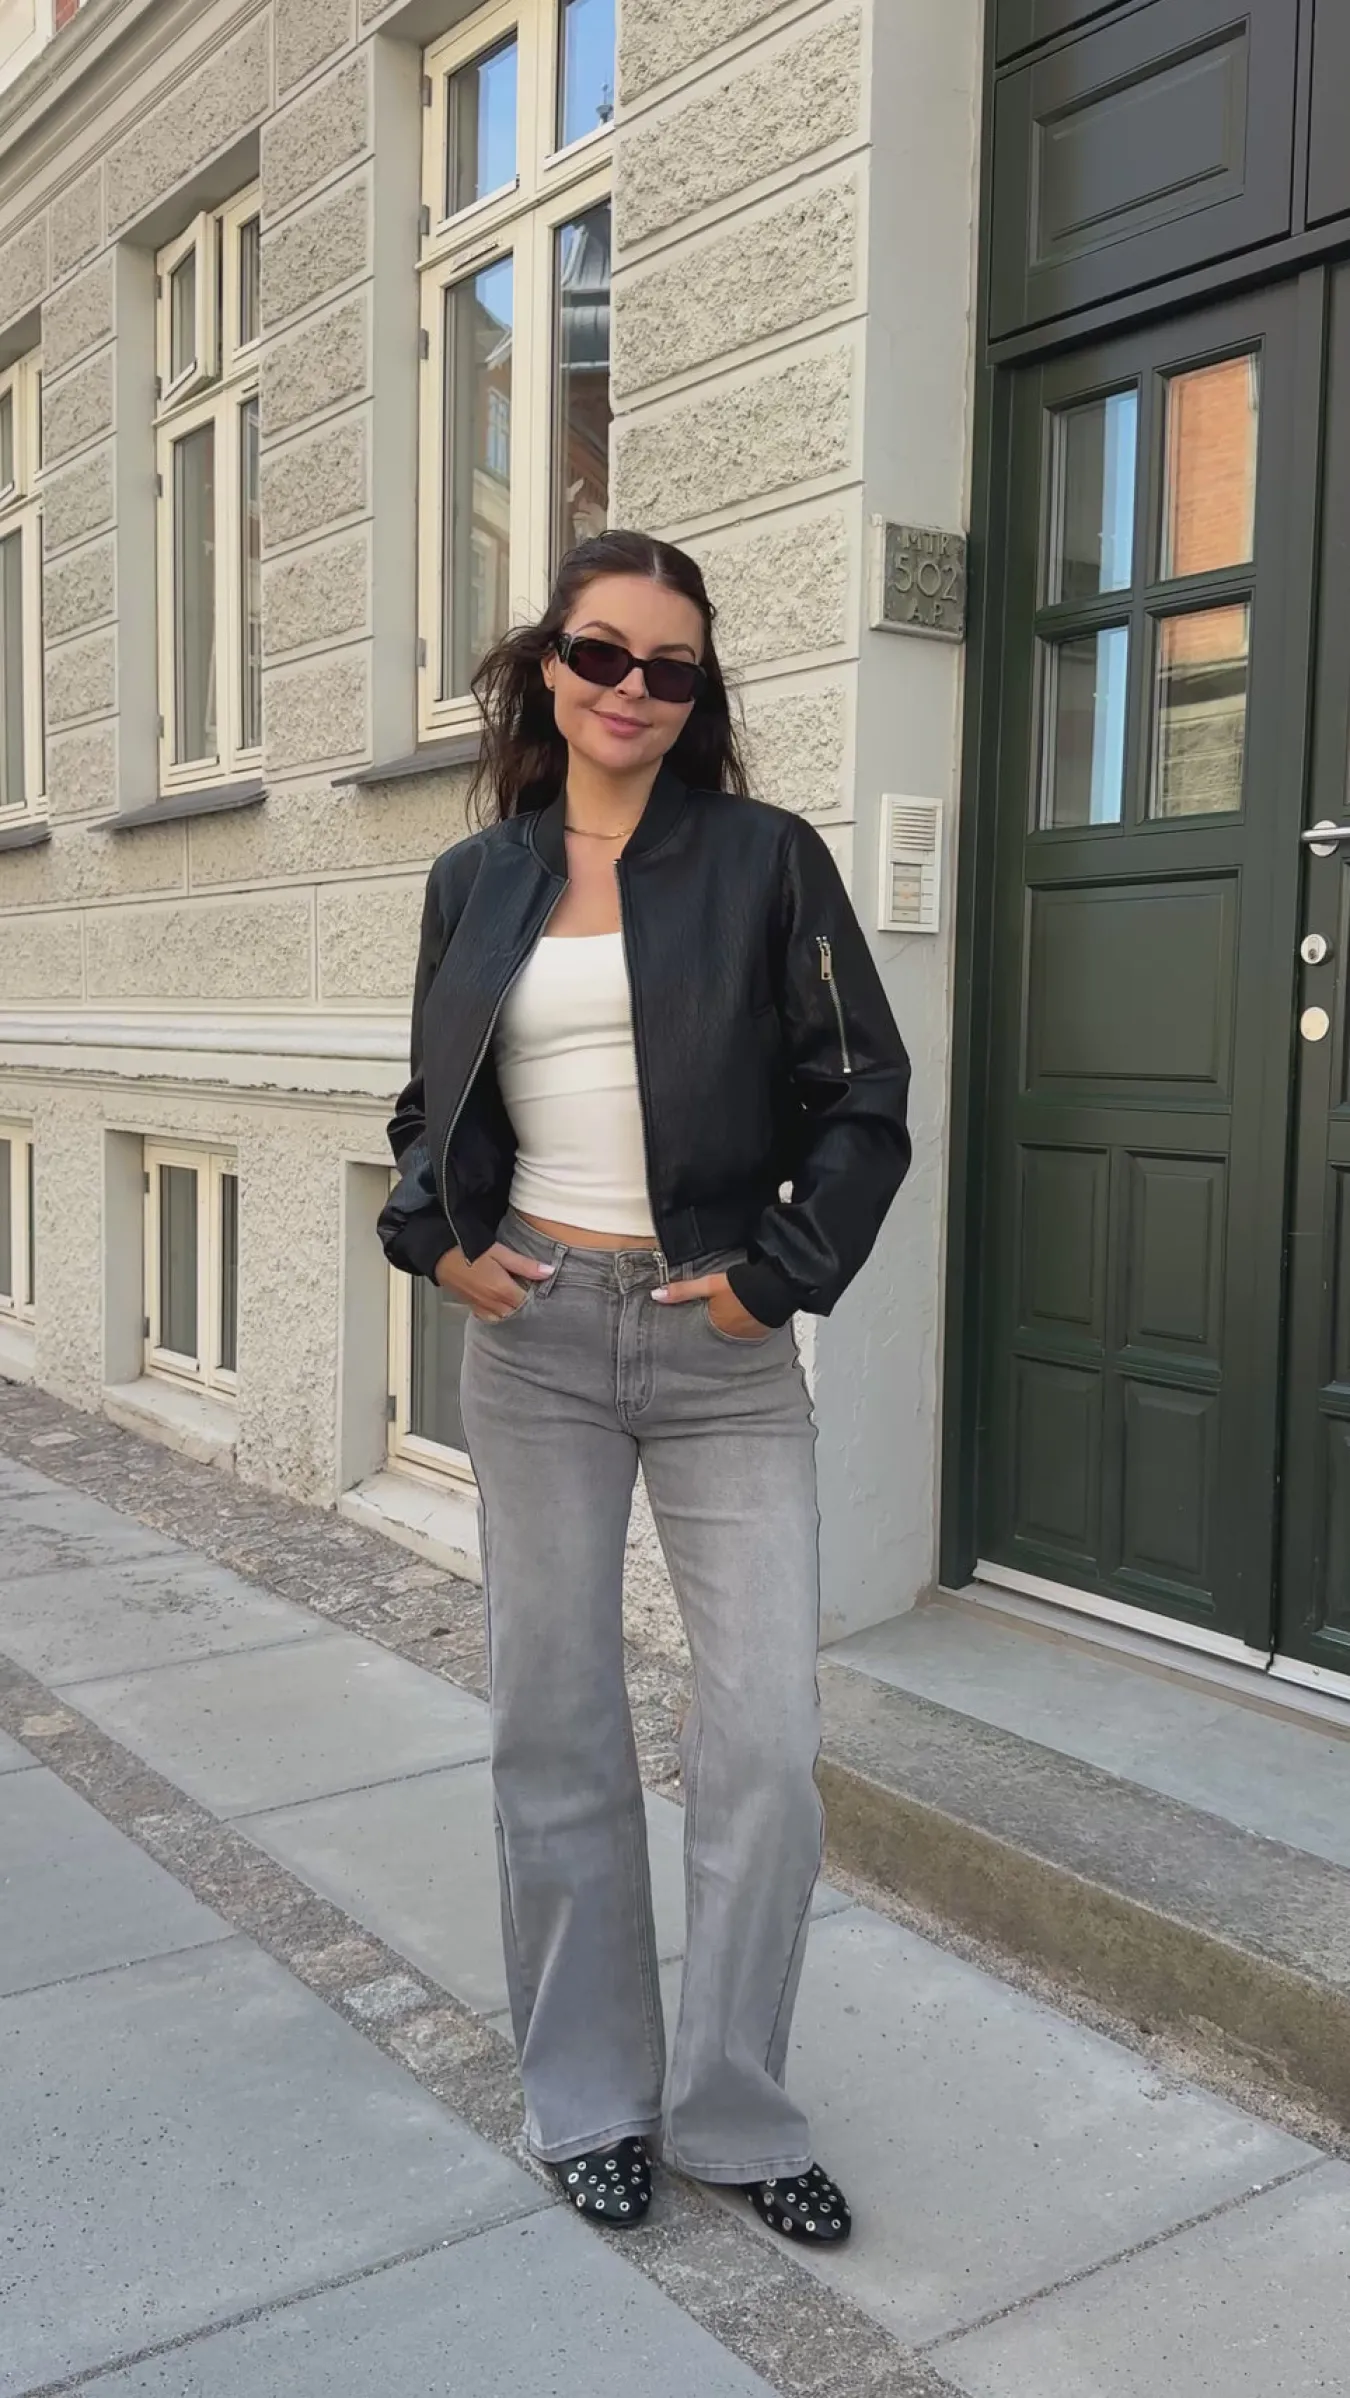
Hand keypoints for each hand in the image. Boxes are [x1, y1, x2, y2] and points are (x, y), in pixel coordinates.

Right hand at [434, 1241, 552, 1321]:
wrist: (440, 1255)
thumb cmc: (470, 1250)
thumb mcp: (501, 1253)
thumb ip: (525, 1265)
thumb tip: (549, 1272)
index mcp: (501, 1289)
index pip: (527, 1302)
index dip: (535, 1295)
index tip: (539, 1286)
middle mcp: (492, 1303)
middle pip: (517, 1311)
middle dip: (524, 1304)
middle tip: (528, 1290)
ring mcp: (481, 1307)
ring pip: (504, 1317)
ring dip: (511, 1310)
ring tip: (515, 1296)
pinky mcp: (472, 1307)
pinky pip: (490, 1318)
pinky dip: (498, 1314)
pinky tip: (500, 1302)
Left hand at [653, 1269, 768, 1340]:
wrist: (776, 1286)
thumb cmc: (742, 1286)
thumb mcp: (708, 1285)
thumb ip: (683, 1291)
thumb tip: (656, 1296)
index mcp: (715, 1326)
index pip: (698, 1332)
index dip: (696, 1327)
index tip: (693, 1325)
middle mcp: (730, 1336)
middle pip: (716, 1332)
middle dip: (713, 1326)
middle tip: (714, 1317)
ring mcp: (747, 1335)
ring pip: (732, 1332)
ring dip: (730, 1325)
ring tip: (730, 1314)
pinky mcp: (761, 1331)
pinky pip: (748, 1331)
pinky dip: (745, 1324)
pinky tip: (746, 1315)